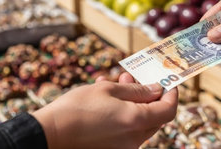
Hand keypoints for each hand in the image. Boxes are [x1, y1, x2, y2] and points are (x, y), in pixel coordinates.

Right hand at [32, 73, 177, 148]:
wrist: (48, 134)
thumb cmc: (77, 108)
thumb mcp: (108, 90)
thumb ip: (137, 90)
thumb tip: (156, 89)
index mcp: (136, 122)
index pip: (168, 110)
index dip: (172, 94)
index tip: (168, 82)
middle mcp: (134, 139)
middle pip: (155, 116)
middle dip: (148, 94)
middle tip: (134, 78)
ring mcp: (123, 147)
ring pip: (139, 122)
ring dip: (134, 101)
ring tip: (116, 83)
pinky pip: (126, 130)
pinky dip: (123, 113)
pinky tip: (106, 99)